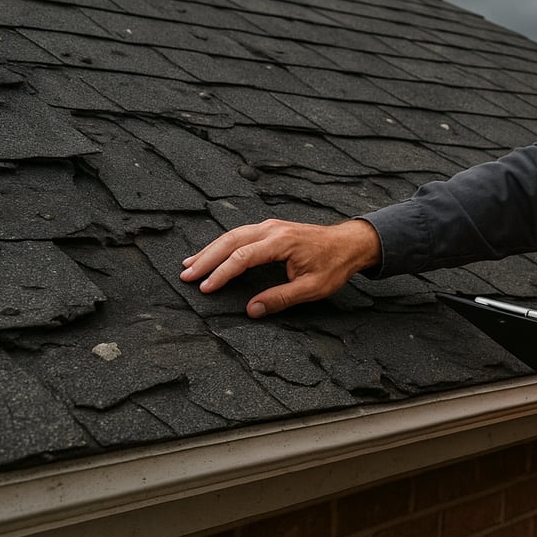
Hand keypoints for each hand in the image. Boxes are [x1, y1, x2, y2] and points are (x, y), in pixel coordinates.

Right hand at [179, 219, 381, 317]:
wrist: (351, 243)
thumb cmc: (334, 265)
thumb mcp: (312, 288)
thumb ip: (281, 298)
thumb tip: (252, 310)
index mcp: (282, 242)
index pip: (243, 256)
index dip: (222, 273)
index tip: (206, 288)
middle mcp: (272, 229)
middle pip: (231, 240)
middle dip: (206, 258)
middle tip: (186, 275)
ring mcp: (271, 226)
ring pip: (233, 234)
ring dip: (210, 249)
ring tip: (190, 264)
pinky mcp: (272, 228)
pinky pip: (241, 234)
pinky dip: (223, 244)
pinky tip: (212, 253)